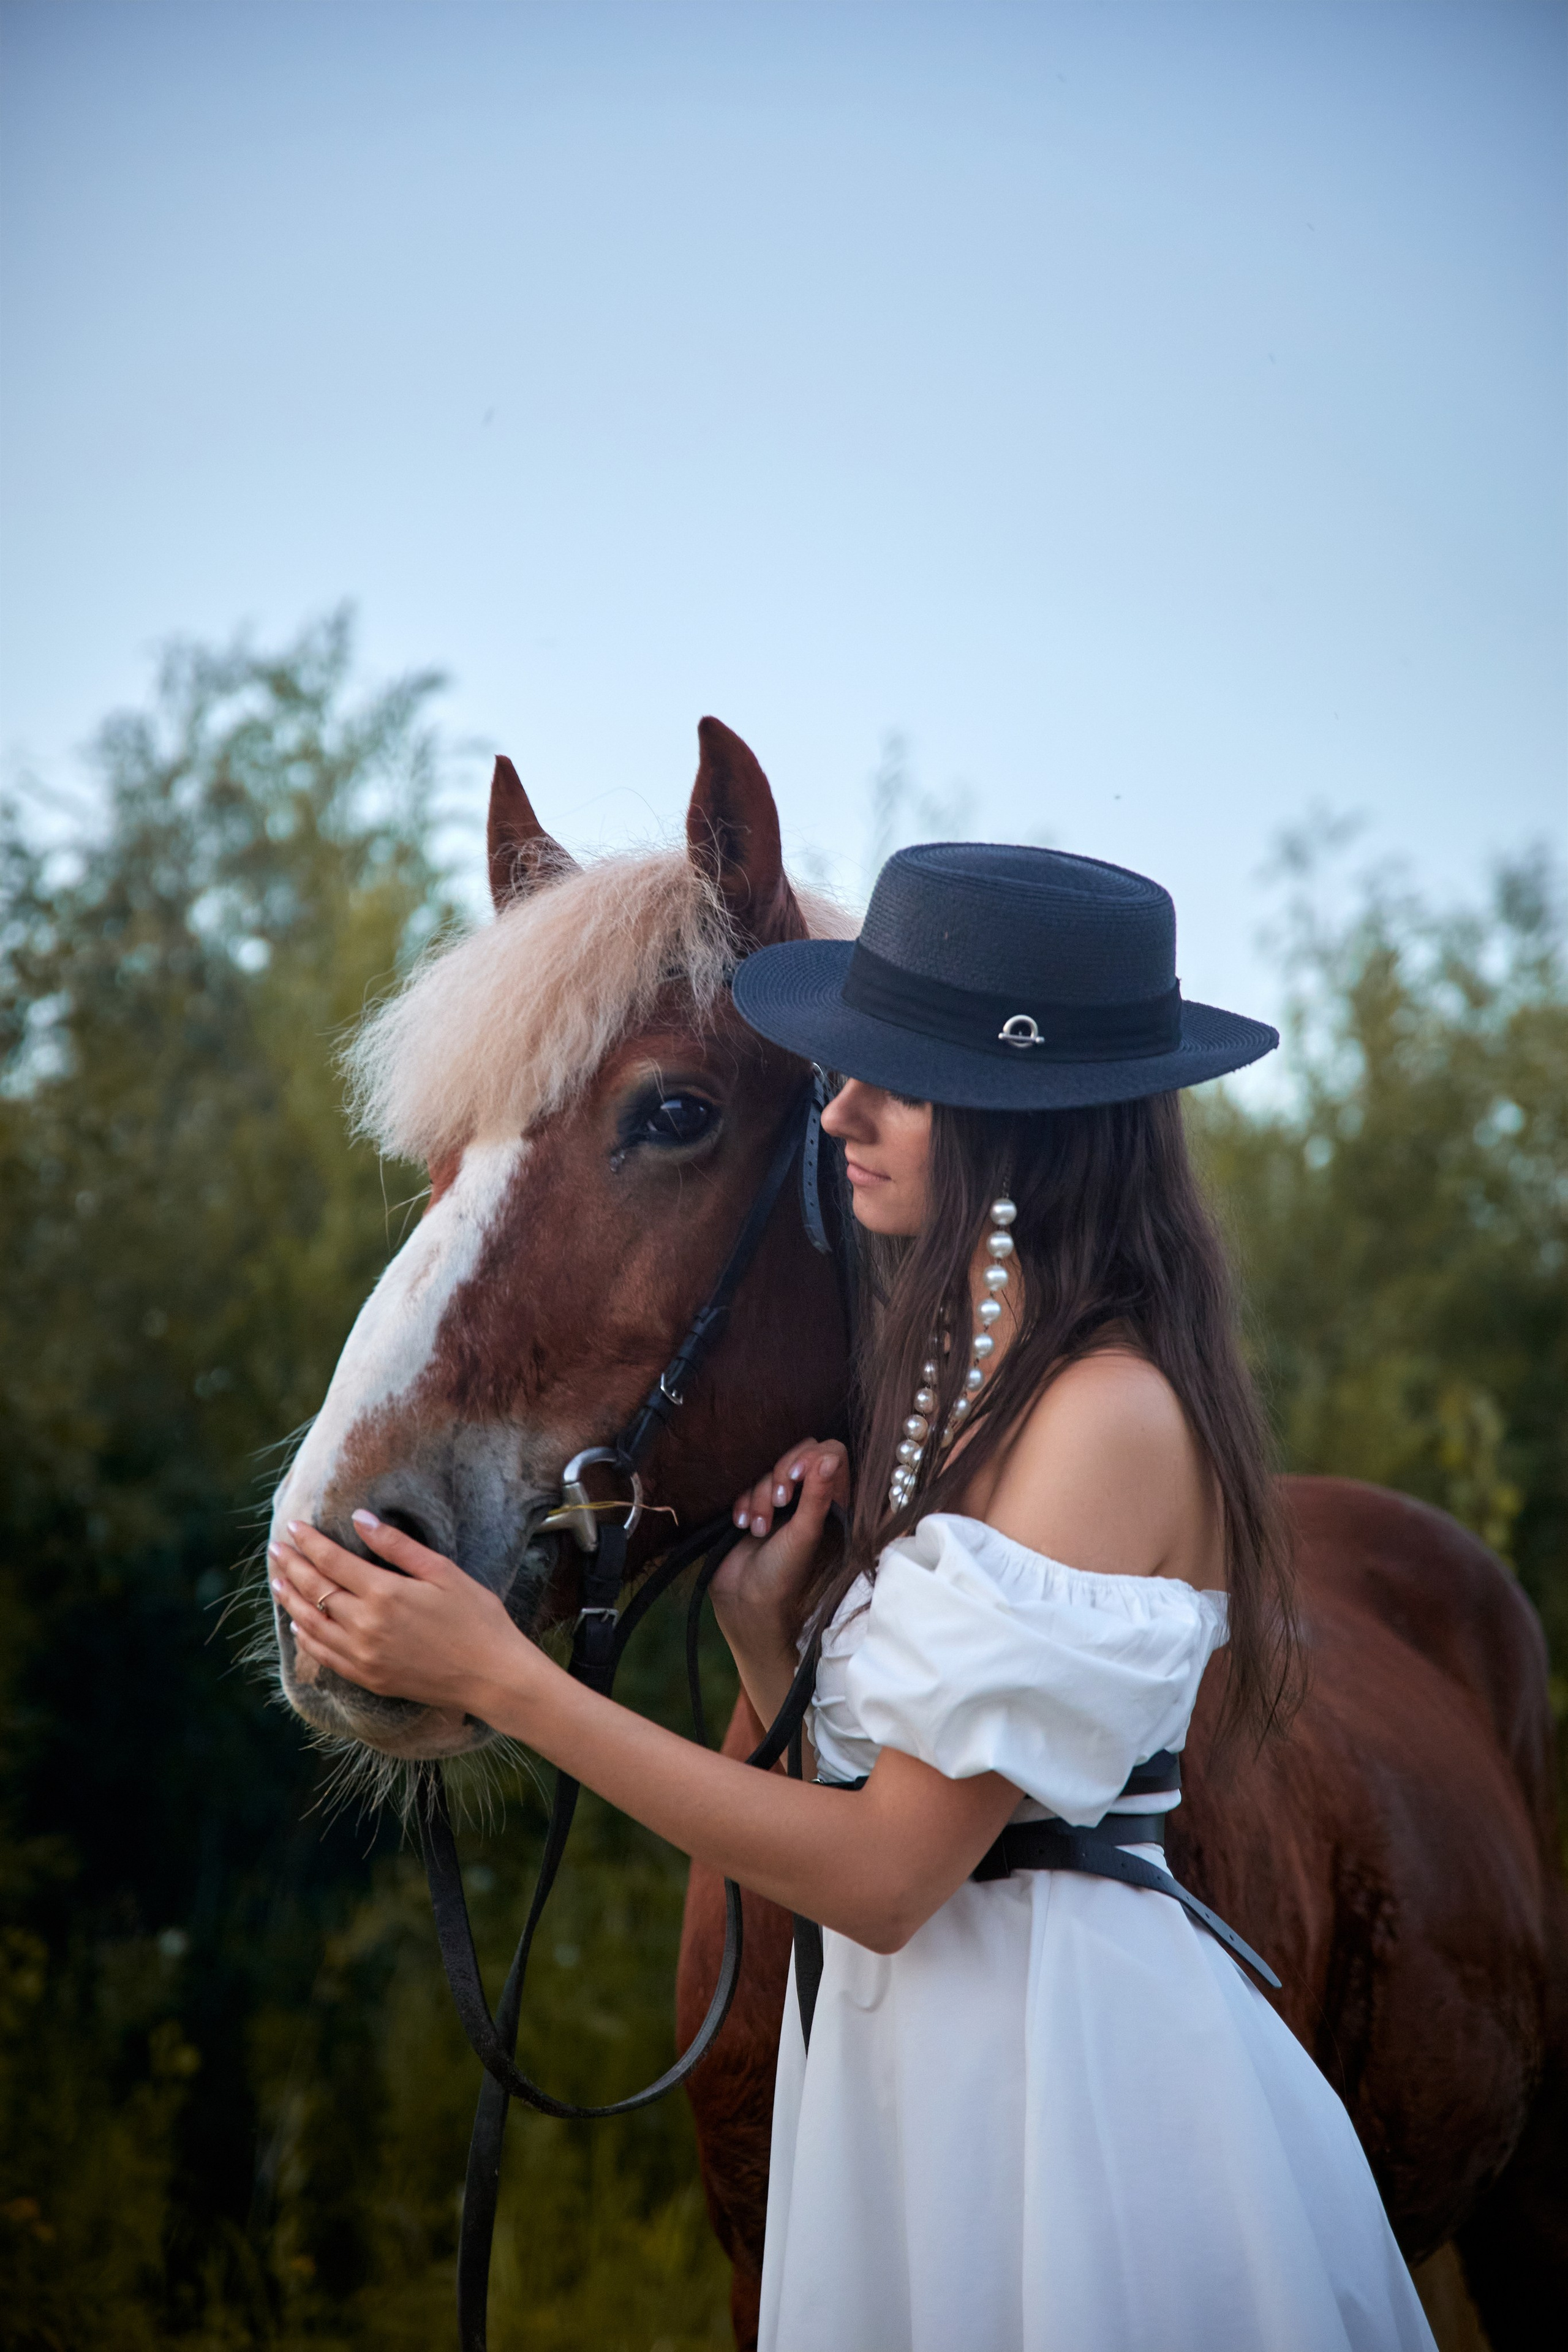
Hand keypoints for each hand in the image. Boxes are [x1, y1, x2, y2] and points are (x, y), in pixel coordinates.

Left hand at [269, 1512, 534, 1717]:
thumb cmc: (476, 1617)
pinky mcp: (367, 1678)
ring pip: (311, 1625)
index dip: (310, 1543)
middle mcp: (365, 1626)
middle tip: (275, 1550)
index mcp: (384, 1593)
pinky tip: (299, 1625)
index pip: (332, 1562)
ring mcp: (363, 1655)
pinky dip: (306, 1638)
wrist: (490, 1675)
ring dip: (290, 1601)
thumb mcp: (442, 1572)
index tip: (294, 1528)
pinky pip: (323, 1656)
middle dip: (292, 1567)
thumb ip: (397, 1545)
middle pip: (314, 1591)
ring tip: (277, 1582)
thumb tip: (359, 1519)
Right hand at [712, 1439, 849, 1648]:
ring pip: (767, 1470)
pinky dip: (743, 1503)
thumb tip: (830, 1457)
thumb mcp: (805, 1533)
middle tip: (779, 1503)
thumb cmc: (784, 1574)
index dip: (812, 1456)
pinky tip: (742, 1525)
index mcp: (830, 1502)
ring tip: (757, 1529)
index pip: (830, 1454)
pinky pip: (746, 1484)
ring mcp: (779, 1501)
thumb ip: (818, 1494)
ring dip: (759, 1497)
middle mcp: (807, 1497)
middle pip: (796, 1453)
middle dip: (781, 1476)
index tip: (796, 1476)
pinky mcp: (753, 1506)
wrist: (745, 1600)